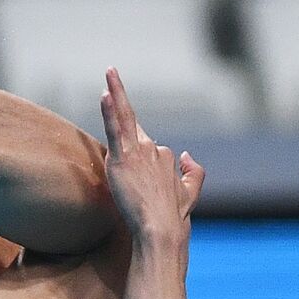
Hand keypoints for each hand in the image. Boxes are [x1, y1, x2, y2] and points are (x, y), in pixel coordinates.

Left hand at [99, 67, 205, 243]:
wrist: (162, 227)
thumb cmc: (174, 215)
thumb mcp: (190, 193)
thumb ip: (194, 172)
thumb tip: (187, 154)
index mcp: (165, 157)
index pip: (144, 147)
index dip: (134, 158)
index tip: (131, 174)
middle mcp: (152, 149)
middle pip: (133, 125)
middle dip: (121, 98)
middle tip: (111, 73)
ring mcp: (137, 151)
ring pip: (125, 117)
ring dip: (117, 91)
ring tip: (109, 71)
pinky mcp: (122, 157)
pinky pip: (115, 127)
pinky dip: (110, 110)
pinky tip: (105, 93)